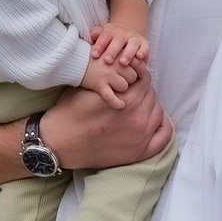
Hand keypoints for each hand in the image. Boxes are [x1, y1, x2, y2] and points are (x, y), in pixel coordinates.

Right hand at [41, 76, 169, 169]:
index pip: (145, 79)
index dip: (137, 75)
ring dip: (150, 107)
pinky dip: (162, 127)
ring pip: (158, 113)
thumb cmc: (70, 112)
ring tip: (137, 106)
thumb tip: (128, 68)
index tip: (130, 79)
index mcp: (129, 98)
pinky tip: (154, 121)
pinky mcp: (139, 152)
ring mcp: (140, 136)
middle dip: (142, 91)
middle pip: (151, 95)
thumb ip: (113, 77)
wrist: (59, 142)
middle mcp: (139, 117)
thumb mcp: (90, 86)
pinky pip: (162, 137)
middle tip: (131, 92)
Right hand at [79, 53, 138, 105]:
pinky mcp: (99, 84)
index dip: (136, 70)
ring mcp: (107, 74)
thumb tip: (141, 61)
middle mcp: (114, 63)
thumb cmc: (96, 57)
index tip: (132, 73)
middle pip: (133, 77)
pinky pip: (111, 97)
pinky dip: (116, 102)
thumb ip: (124, 54)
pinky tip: (120, 105)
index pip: (137, 64)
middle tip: (121, 79)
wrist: (75, 60)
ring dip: (121, 88)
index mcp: (118, 53)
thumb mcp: (110, 51)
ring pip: (124, 87)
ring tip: (114, 86)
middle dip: (129, 80)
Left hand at [90, 24, 150, 69]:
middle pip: (118, 40)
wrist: (127, 34)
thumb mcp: (102, 35)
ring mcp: (135, 38)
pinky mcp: (145, 43)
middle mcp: (124, 34)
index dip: (100, 45)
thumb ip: (96, 34)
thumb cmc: (110, 40)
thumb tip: (92, 35)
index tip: (94, 55)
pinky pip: (145, 46)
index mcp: (111, 31)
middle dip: (113, 50)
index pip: (105, 36)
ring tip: (123, 62)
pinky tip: (139, 57)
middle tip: (107, 61)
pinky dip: (143, 51)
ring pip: (132, 44)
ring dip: (128, 53)